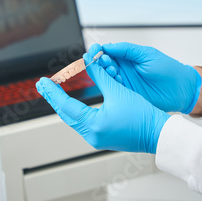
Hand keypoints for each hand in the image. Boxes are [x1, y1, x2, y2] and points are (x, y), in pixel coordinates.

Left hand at [35, 45, 169, 152]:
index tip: (43, 82)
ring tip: (54, 92)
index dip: (53, 92)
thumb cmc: (143, 116)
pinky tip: (71, 105)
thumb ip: (100, 75)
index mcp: (94, 125)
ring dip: (64, 105)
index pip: (65, 106)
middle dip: (54, 98)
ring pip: (73, 119)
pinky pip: (82, 123)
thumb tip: (88, 61)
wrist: (158, 133)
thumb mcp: (118, 91)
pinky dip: (75, 112)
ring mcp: (96, 138)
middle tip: (43, 85)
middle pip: (66, 114)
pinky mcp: (102, 138)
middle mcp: (92, 135)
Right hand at [100, 42, 201, 113]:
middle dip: (100, 61)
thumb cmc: (168, 70)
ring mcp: (124, 82)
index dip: (100, 50)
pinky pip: (113, 89)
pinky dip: (111, 85)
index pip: (108, 52)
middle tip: (103, 61)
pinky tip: (115, 81)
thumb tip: (108, 46)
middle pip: (104, 64)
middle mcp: (124, 69)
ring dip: (105, 72)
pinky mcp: (126, 94)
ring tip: (112, 70)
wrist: (181, 89)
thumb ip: (127, 49)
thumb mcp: (147, 54)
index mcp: (127, 57)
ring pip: (107, 76)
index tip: (95, 50)